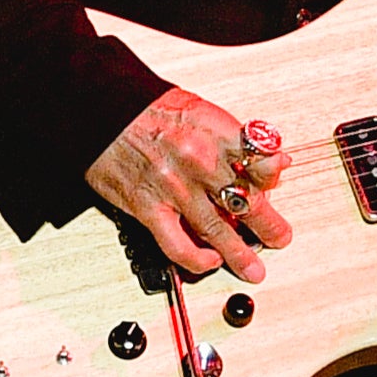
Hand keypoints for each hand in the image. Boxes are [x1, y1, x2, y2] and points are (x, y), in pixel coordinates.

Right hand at [86, 87, 294, 282]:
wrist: (98, 108)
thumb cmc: (144, 108)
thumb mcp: (199, 109)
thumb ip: (234, 136)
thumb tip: (270, 156)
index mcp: (216, 132)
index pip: (261, 161)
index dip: (272, 177)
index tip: (274, 185)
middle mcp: (200, 160)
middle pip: (247, 200)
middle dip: (268, 226)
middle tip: (279, 237)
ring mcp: (175, 187)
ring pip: (219, 230)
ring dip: (241, 254)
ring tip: (253, 268)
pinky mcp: (148, 207)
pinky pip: (178, 245)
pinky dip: (198, 260)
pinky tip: (209, 261)